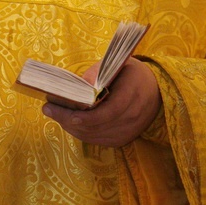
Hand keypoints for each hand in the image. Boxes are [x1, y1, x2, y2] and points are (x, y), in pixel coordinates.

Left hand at [42, 58, 160, 147]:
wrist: (157, 91)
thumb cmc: (133, 74)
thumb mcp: (119, 64)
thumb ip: (99, 72)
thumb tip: (80, 84)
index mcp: (131, 96)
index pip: (105, 113)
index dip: (83, 116)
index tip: (62, 109)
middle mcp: (131, 118)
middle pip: (94, 126)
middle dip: (67, 119)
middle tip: (48, 109)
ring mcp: (127, 132)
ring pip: (93, 136)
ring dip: (71, 127)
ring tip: (54, 114)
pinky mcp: (123, 139)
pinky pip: (97, 140)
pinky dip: (81, 132)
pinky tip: (69, 122)